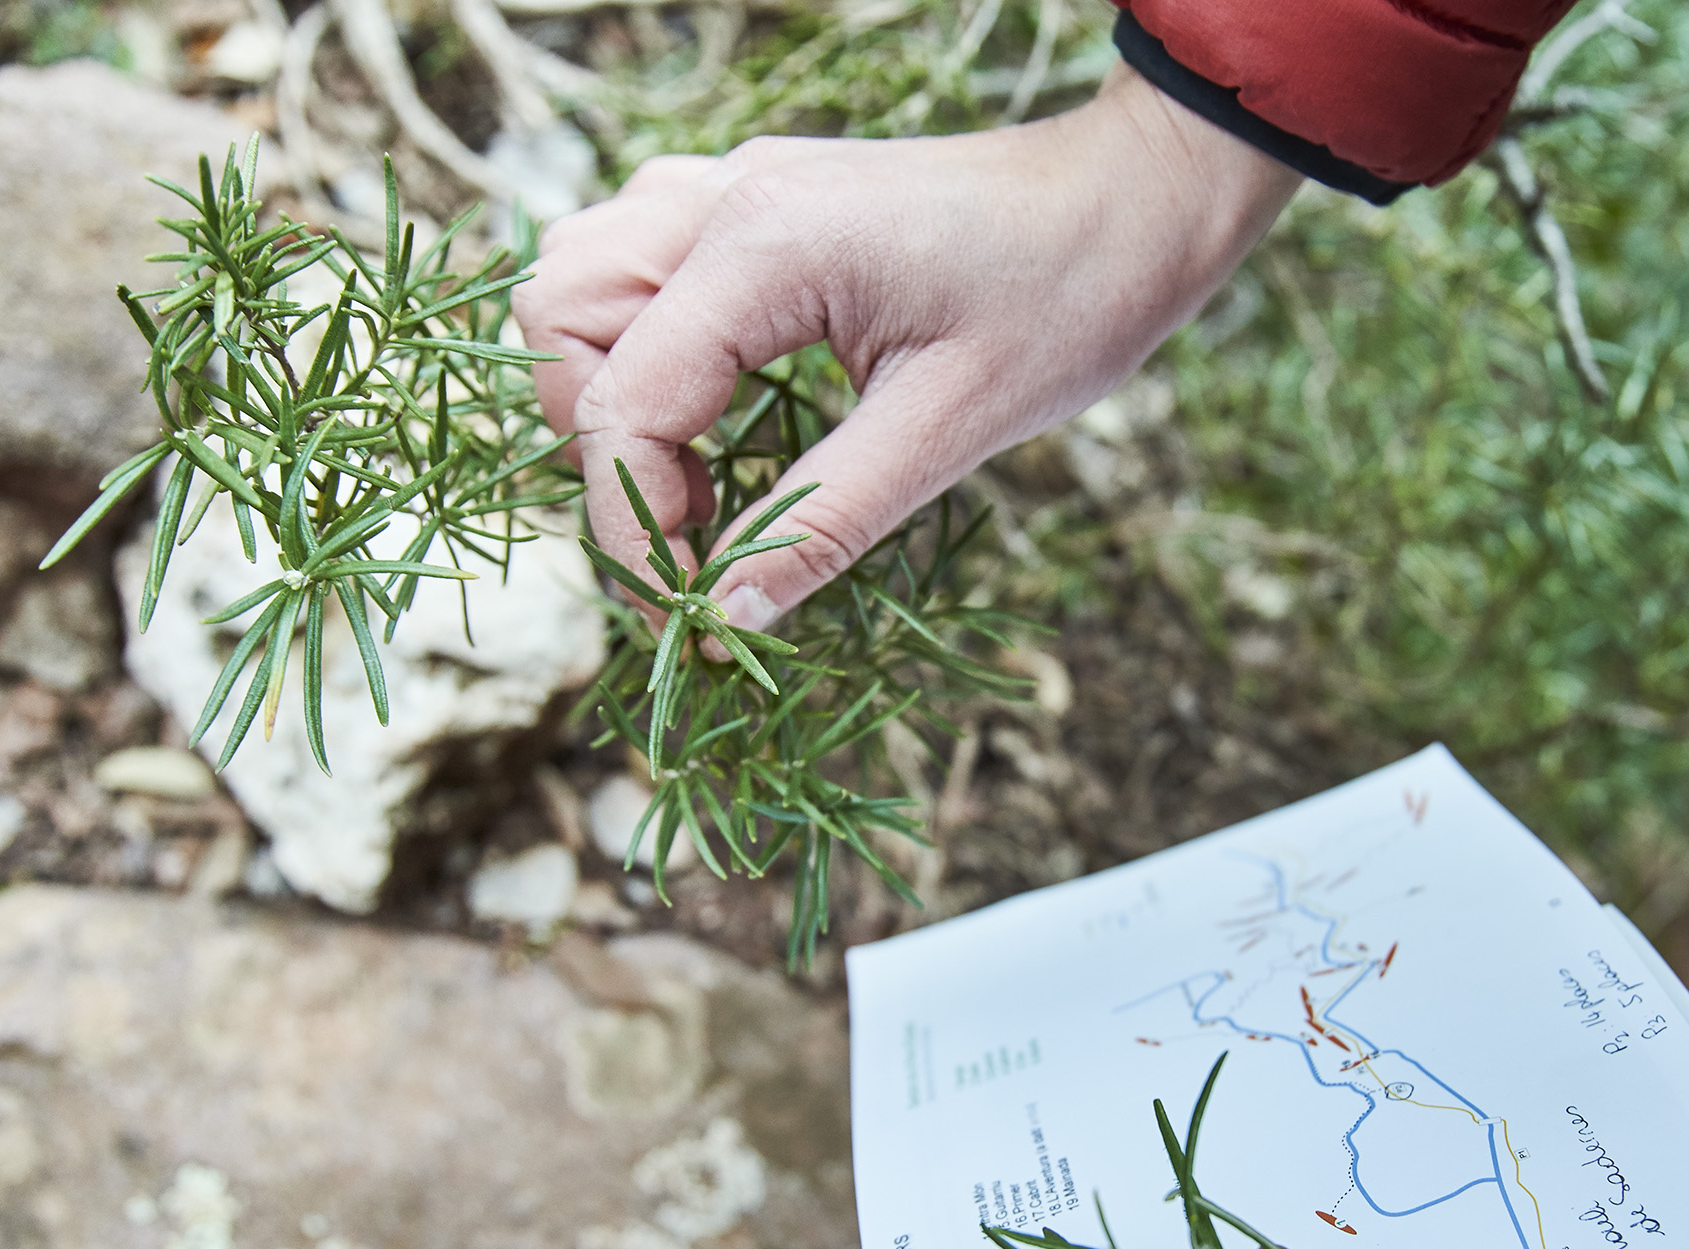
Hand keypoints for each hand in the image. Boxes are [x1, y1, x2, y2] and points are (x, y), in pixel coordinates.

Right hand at [515, 64, 1299, 628]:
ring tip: (701, 487)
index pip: (621, 403)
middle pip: (559, 327)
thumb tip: (727, 619)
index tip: (688, 610)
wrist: (1130, 199)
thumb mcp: (953, 427)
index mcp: (764, 244)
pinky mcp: (750, 207)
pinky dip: (644, 359)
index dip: (636, 528)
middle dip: (599, 451)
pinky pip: (636, 275)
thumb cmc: (1067, 296)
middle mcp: (720, 198)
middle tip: (693, 536)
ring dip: (608, 399)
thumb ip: (826, 522)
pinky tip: (720, 426)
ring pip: (577, 290)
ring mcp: (728, 190)